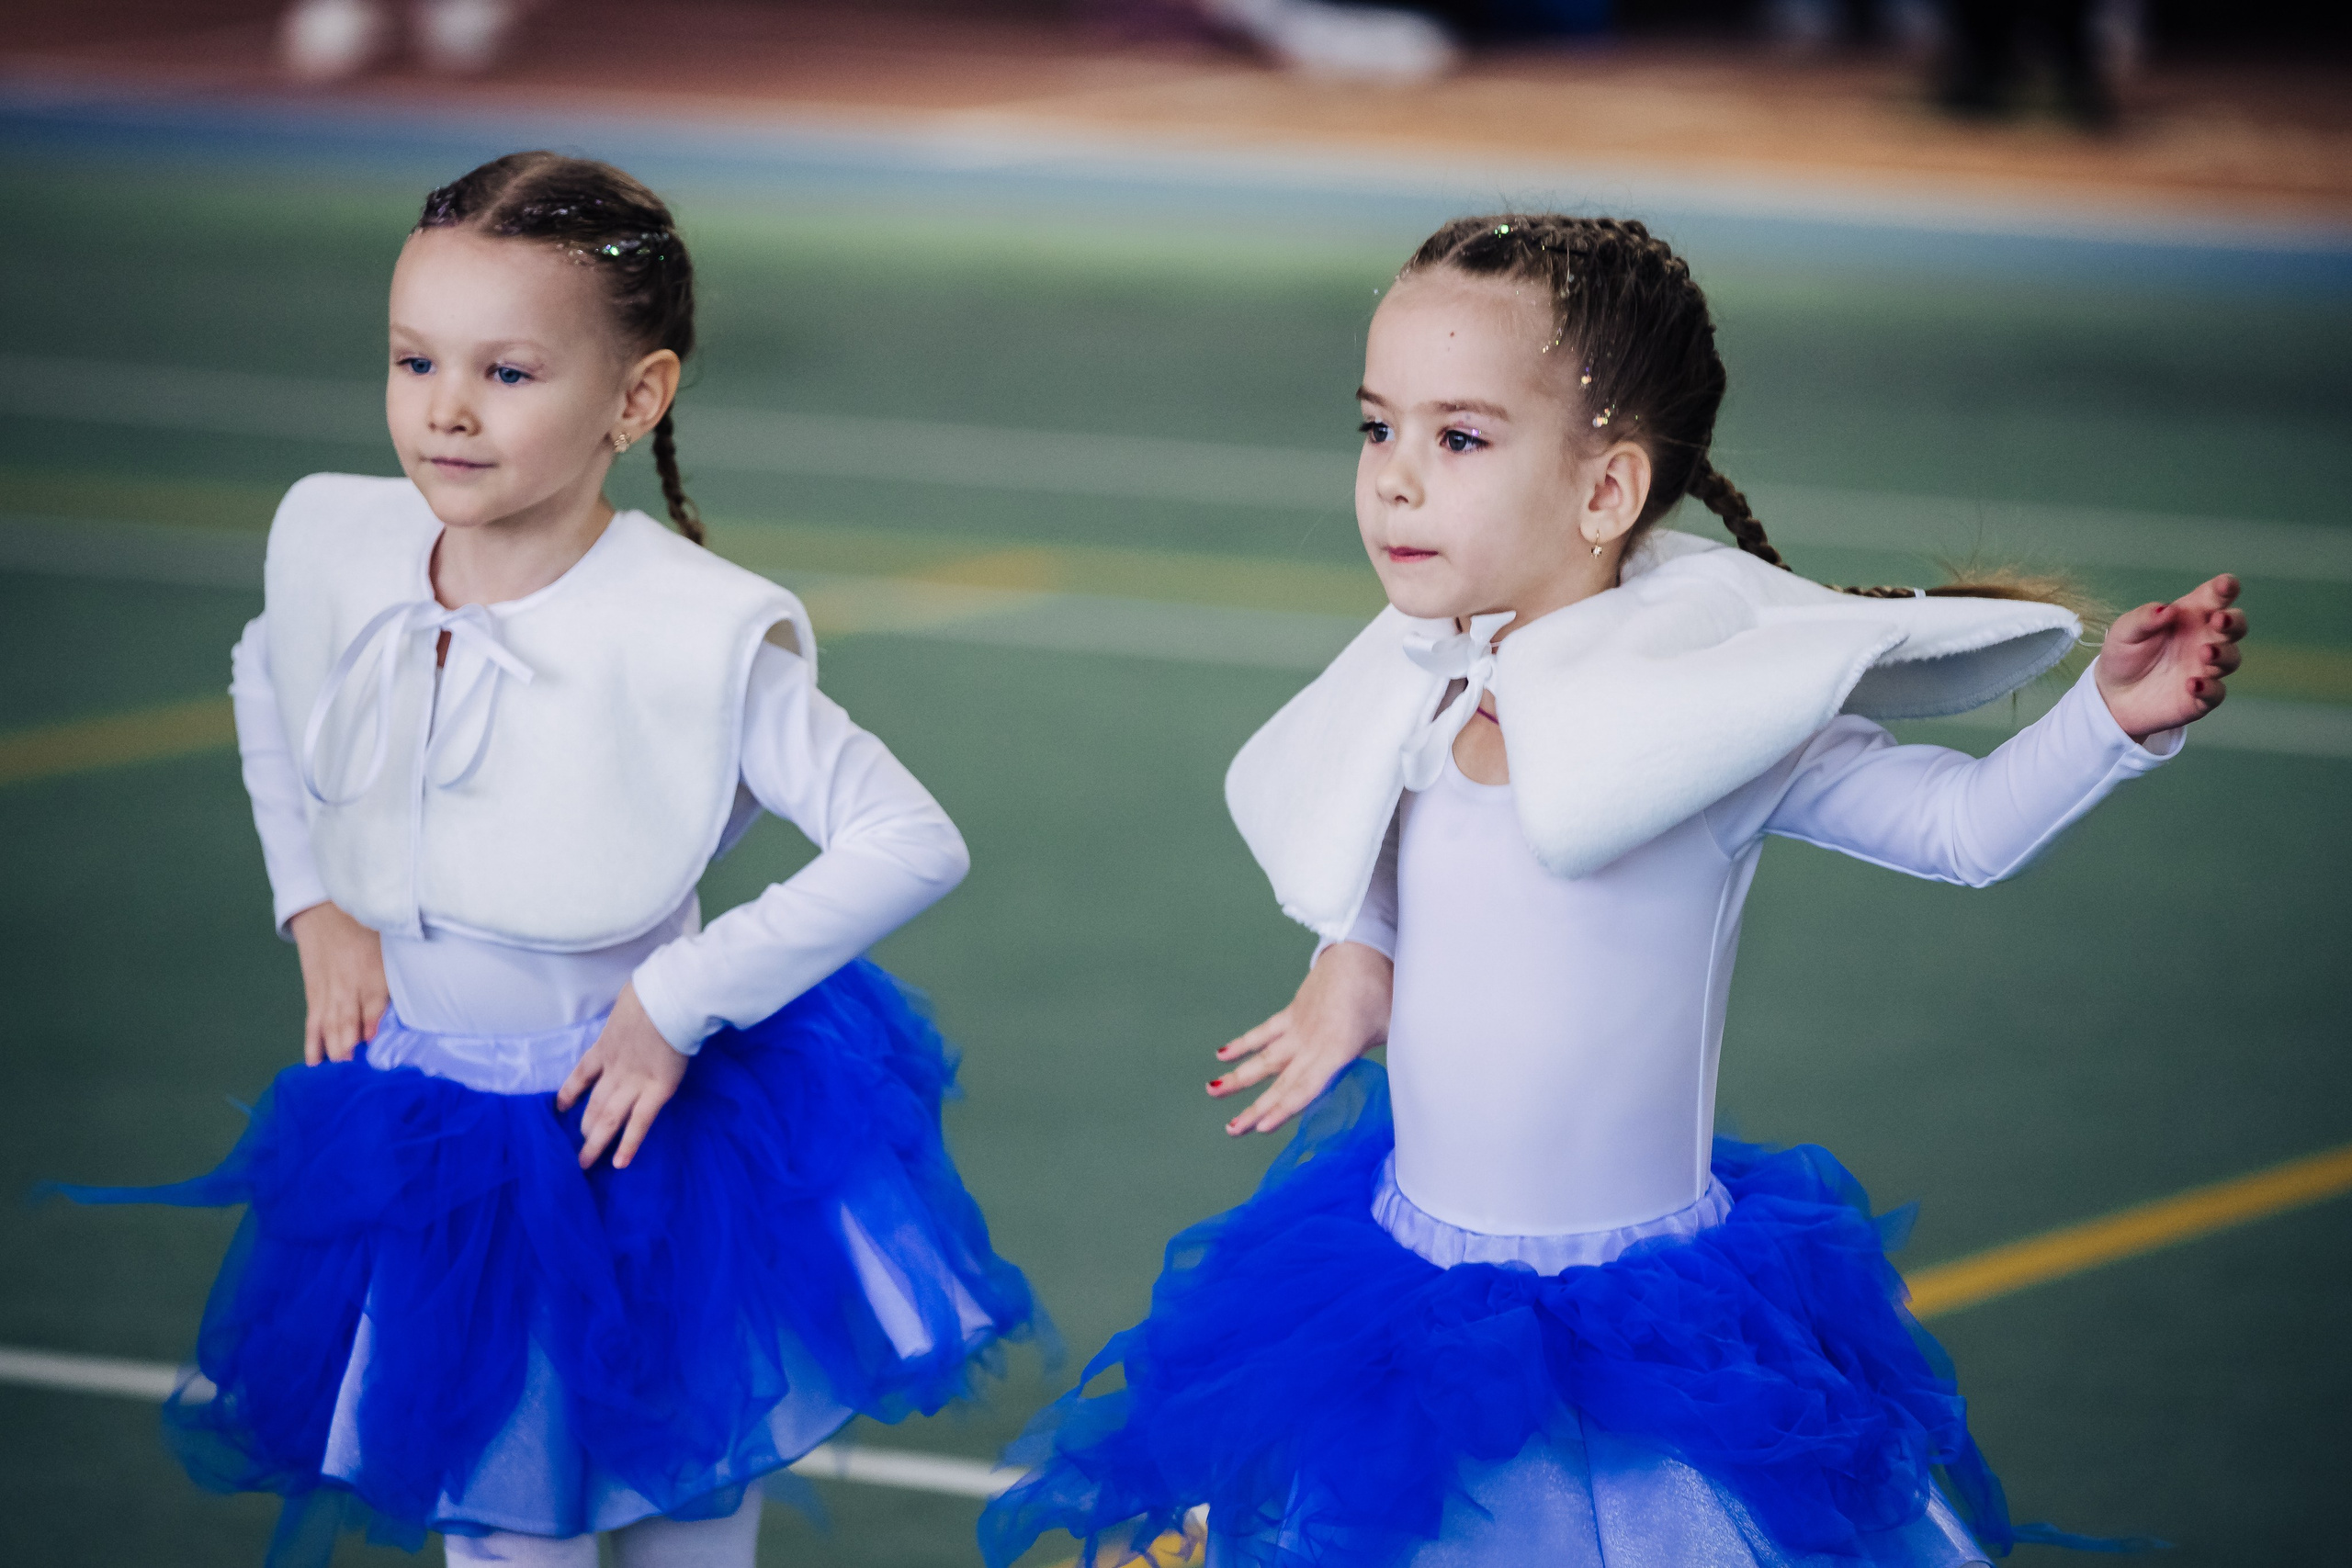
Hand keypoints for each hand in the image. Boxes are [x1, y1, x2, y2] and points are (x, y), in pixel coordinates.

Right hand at [288, 902, 387, 1065]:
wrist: (325, 912)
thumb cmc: (367, 930)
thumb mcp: (390, 944)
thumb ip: (403, 969)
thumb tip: (425, 991)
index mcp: (373, 973)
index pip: (374, 1004)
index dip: (374, 1023)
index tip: (376, 1042)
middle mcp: (349, 986)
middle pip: (349, 1019)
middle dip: (350, 1043)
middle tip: (353, 1064)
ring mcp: (329, 992)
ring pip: (330, 1024)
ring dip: (334, 1046)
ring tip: (339, 1065)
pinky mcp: (314, 994)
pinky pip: (313, 1022)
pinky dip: (313, 1042)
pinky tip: (315, 1061)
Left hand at [557, 984, 688, 1170]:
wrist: (668, 1000)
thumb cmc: (652, 994)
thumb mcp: (629, 1002)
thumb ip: (628, 1014)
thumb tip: (636, 1007)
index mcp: (605, 1046)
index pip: (582, 1074)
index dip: (570, 1092)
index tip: (561, 1106)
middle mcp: (614, 1070)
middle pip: (593, 1103)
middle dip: (585, 1126)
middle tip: (578, 1147)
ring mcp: (634, 1083)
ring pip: (608, 1118)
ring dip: (596, 1141)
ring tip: (586, 1162)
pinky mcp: (657, 1091)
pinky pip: (640, 1123)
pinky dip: (629, 1144)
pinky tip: (619, 1163)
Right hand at [1209, 941, 1392, 1135]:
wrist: (1361, 949)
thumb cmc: (1383, 991)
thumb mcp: (1392, 1029)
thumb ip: (1389, 1057)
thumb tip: (1405, 1082)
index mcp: (1336, 1051)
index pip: (1306, 1088)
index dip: (1283, 1109)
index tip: (1261, 1127)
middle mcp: (1311, 1043)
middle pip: (1280, 1081)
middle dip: (1254, 1108)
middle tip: (1232, 1130)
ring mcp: (1298, 1028)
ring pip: (1264, 1058)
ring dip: (1238, 1078)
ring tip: (1213, 1092)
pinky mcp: (1293, 1013)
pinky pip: (1264, 1032)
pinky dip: (1243, 1044)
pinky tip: (1222, 1055)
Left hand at [2095, 575, 2245, 742]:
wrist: (2113, 695)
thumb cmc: (2124, 655)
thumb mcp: (2125, 631)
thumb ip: (2144, 618)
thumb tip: (2166, 609)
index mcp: (2190, 616)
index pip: (2215, 598)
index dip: (2225, 588)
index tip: (2226, 584)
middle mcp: (2205, 639)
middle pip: (2235, 626)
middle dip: (2233, 621)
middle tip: (2219, 620)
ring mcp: (2206, 668)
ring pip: (2231, 658)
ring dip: (2223, 654)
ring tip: (2205, 652)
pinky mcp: (2201, 696)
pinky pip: (2215, 692)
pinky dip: (2209, 688)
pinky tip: (2192, 685)